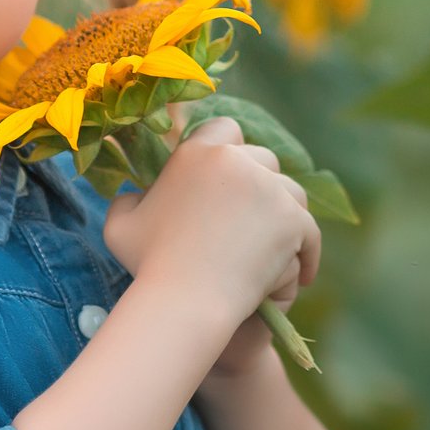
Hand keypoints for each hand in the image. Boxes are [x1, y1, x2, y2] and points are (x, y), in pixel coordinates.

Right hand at [104, 116, 318, 336]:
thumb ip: (129, 199)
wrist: (185, 300)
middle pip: (264, 159)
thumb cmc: (148, 265)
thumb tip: (139, 193)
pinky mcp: (293, 219)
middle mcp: (236, 162)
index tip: (230, 176)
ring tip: (278, 243)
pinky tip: (302, 272)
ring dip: (286, 213)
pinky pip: (309, 230)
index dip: (230, 149)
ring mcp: (269, 189)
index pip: (226, 129)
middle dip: (261, 183)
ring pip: (291, 191)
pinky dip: (306, 251)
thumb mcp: (121, 225)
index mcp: (197, 153)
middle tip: (254, 218)